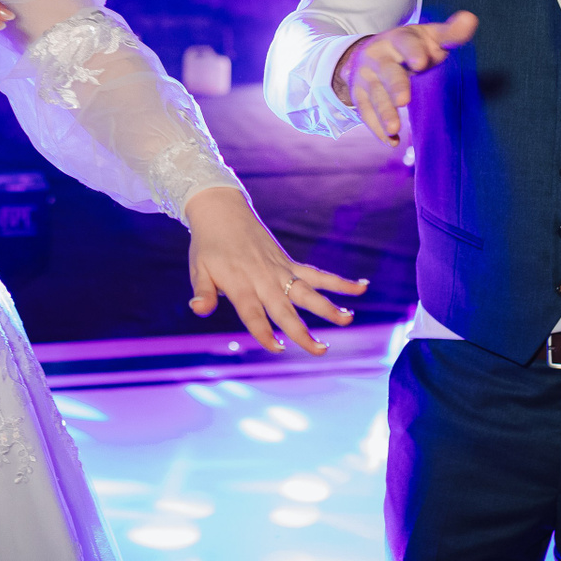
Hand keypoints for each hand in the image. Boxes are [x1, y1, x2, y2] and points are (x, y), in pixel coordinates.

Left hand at [182, 188, 369, 353]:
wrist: (222, 211)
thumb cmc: (208, 245)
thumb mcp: (198, 269)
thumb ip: (203, 292)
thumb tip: (198, 310)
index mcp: (240, 284)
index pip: (253, 314)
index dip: (264, 332)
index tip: (278, 348)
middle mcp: (264, 278)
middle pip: (286, 309)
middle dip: (303, 331)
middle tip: (321, 349)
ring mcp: (280, 270)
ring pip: (309, 291)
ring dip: (329, 306)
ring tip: (349, 320)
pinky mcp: (289, 262)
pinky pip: (318, 274)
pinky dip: (339, 281)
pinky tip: (362, 287)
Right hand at [333, 13, 479, 146]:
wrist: (371, 53)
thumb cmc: (411, 47)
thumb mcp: (429, 37)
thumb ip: (451, 33)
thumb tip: (471, 19)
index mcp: (398, 39)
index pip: (405, 43)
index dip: (413, 52)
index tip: (422, 63)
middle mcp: (378, 57)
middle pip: (387, 72)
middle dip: (395, 85)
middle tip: (404, 100)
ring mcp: (366, 78)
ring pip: (374, 96)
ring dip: (384, 113)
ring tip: (394, 129)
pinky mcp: (359, 97)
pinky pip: (366, 114)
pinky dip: (377, 129)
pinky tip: (391, 141)